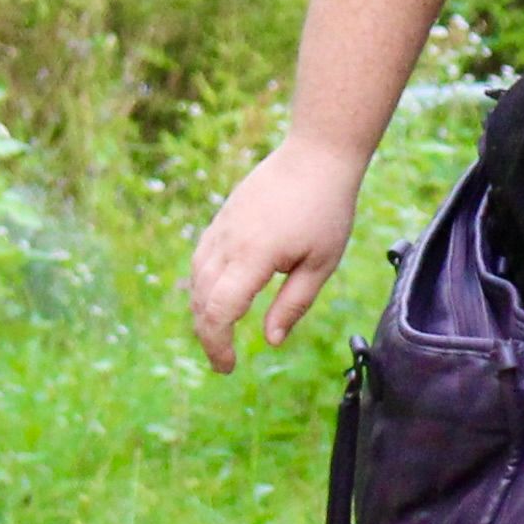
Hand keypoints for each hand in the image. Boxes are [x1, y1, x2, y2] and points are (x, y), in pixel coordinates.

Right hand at [187, 140, 367, 371]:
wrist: (315, 156)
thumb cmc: (326, 210)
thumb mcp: (321, 264)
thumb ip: (293, 304)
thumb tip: (270, 342)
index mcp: (254, 256)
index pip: (220, 310)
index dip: (218, 344)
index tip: (228, 367)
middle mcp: (228, 242)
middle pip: (202, 300)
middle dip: (208, 336)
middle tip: (224, 362)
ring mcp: (221, 228)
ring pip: (196, 280)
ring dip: (202, 312)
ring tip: (220, 336)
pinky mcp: (222, 219)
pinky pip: (201, 259)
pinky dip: (202, 286)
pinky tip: (216, 299)